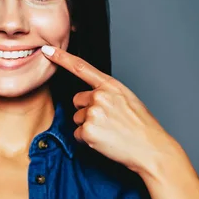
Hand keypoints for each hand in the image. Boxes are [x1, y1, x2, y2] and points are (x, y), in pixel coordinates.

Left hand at [41, 45, 177, 174]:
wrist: (151, 149)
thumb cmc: (142, 127)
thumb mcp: (128, 99)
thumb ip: (108, 93)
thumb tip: (92, 97)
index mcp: (111, 86)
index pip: (81, 67)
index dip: (62, 58)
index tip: (47, 50)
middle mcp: (100, 96)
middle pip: (77, 101)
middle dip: (87, 111)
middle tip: (108, 121)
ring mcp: (93, 113)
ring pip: (77, 118)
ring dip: (88, 126)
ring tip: (109, 132)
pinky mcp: (88, 131)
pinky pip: (78, 134)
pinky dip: (88, 140)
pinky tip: (105, 141)